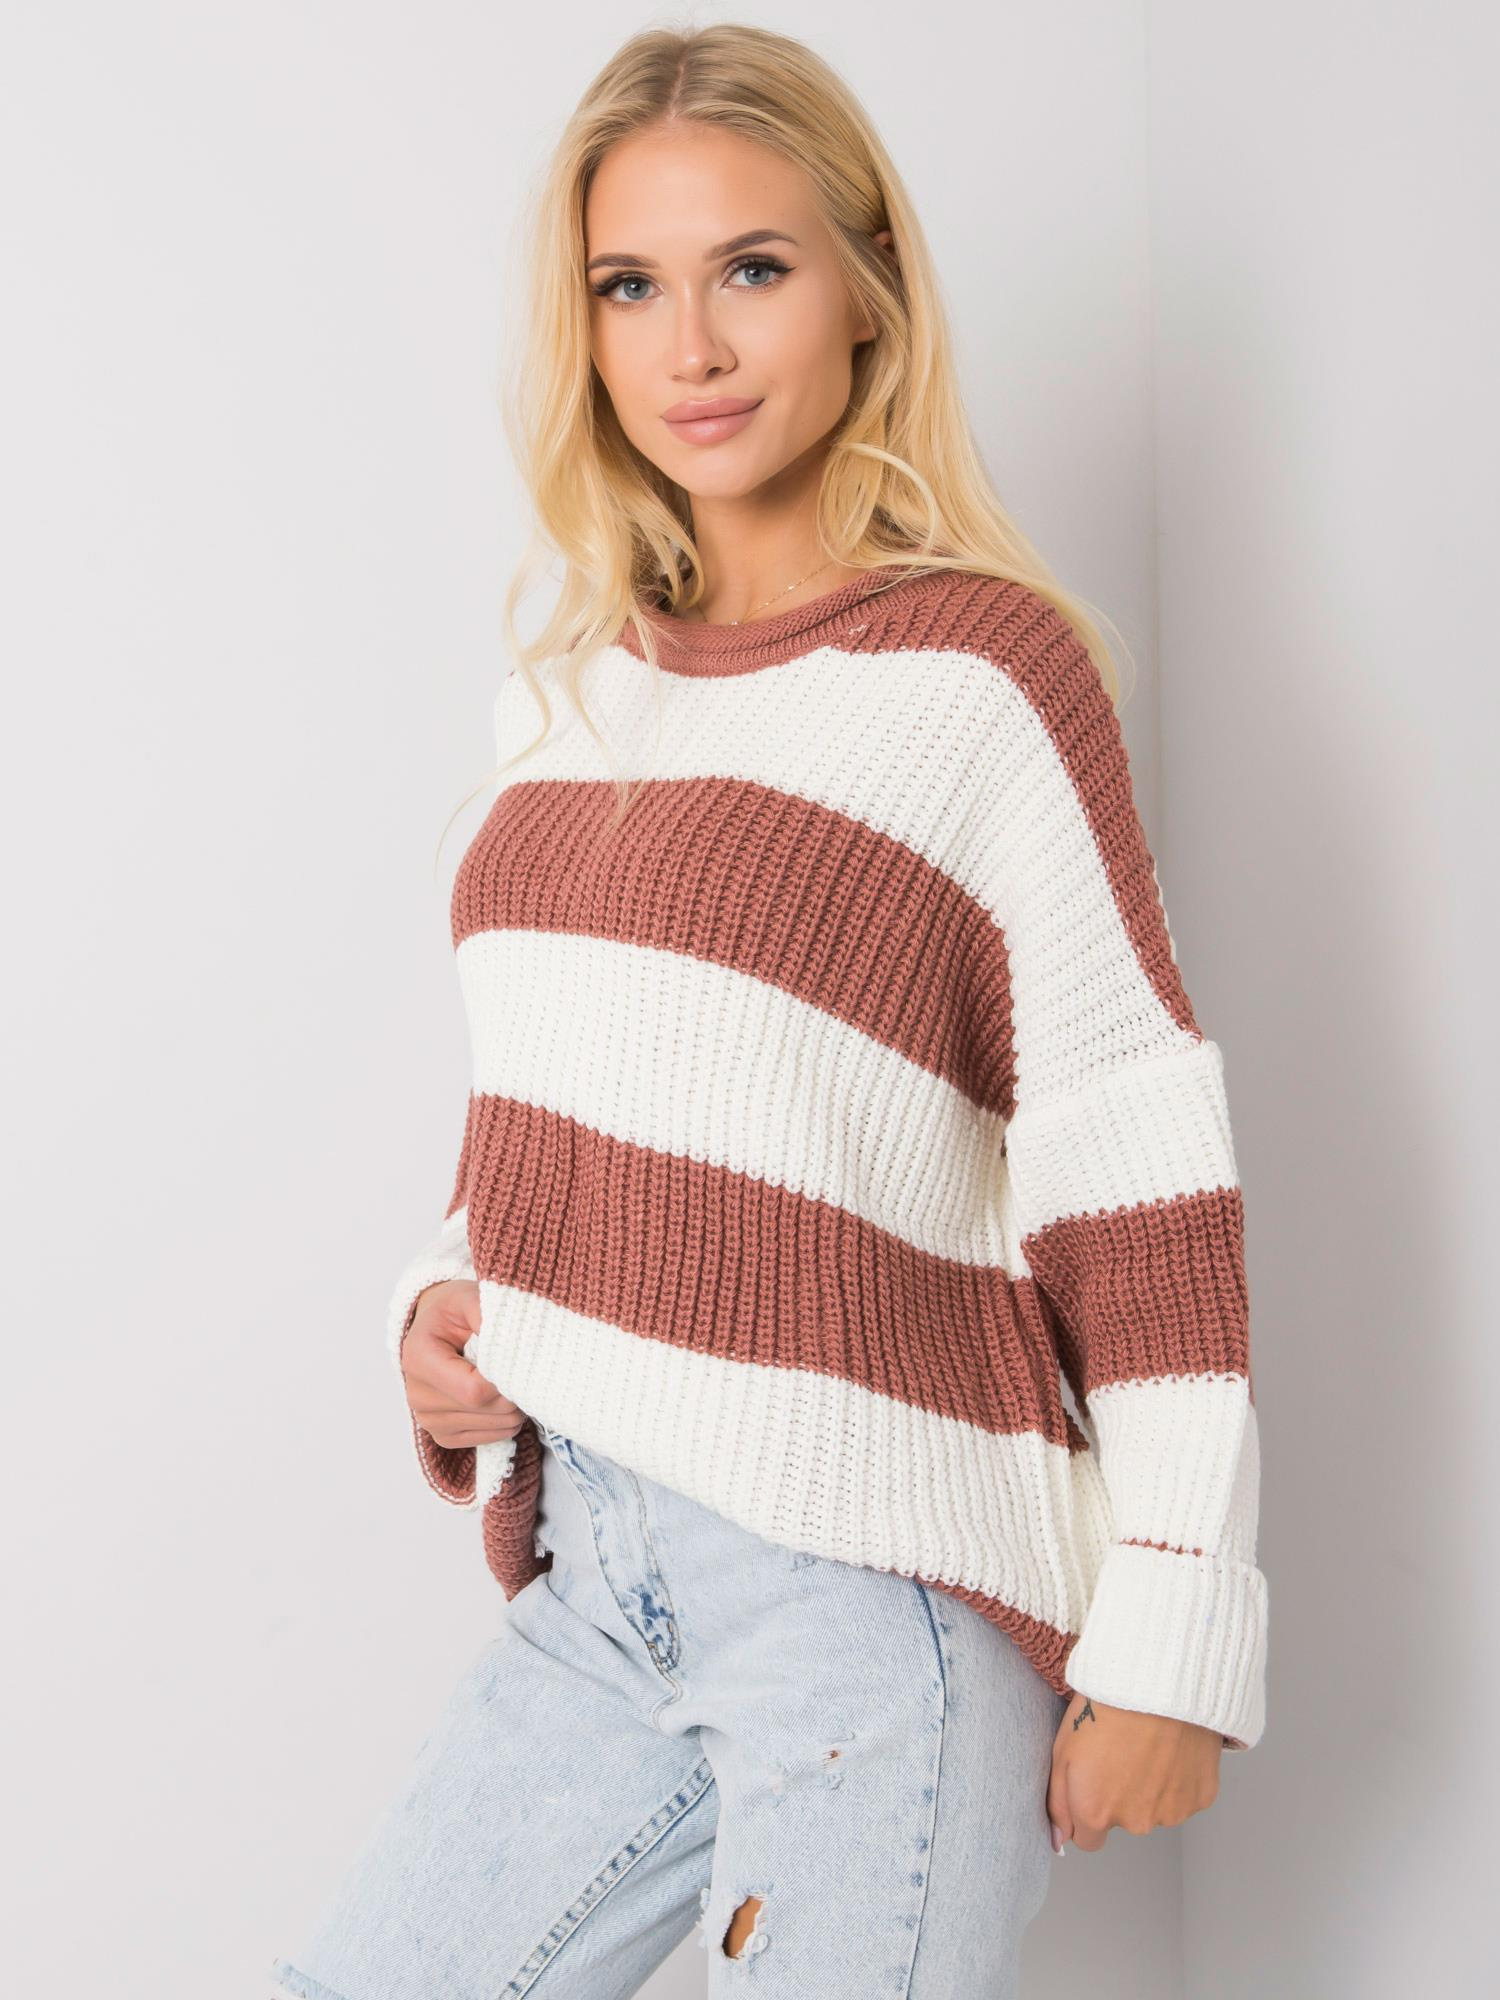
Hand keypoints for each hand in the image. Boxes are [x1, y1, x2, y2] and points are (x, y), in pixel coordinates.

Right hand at [399, 1279, 528, 1447]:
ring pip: (494, 1426)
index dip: (506, 1378)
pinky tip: (500, 1397)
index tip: (519, 1358)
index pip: (474, 1389)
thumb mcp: (468, 1298)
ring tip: (510, 1378)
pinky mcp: (443, 1435)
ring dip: (514, 1406)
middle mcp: (417, 1395)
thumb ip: (486, 1311)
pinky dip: (506, 1420)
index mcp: (419, 1359)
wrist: (437, 1329)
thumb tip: (512, 1338)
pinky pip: (490, 1438)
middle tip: (522, 1366)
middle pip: (486, 1409)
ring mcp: (428, 1420)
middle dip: (515, 1391)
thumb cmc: (454, 1313)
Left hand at [1047, 1693, 1221, 1851]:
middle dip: (1120, 1796)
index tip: (1094, 1782)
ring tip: (1147, 1744)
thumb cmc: (1105, 1706)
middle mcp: (1134, 1822)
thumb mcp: (1063, 1748)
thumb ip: (1058, 1803)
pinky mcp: (1200, 1797)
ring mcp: (1170, 1812)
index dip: (1088, 1810)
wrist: (1157, 1680)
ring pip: (1155, 1809)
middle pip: (1124, 1821)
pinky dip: (1178, 1778)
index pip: (1088, 1839)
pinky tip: (1172, 1747)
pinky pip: (1184, 1796)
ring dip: (1151, 1787)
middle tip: (1121, 1752)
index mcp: (1096, 1812)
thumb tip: (1060, 1840)